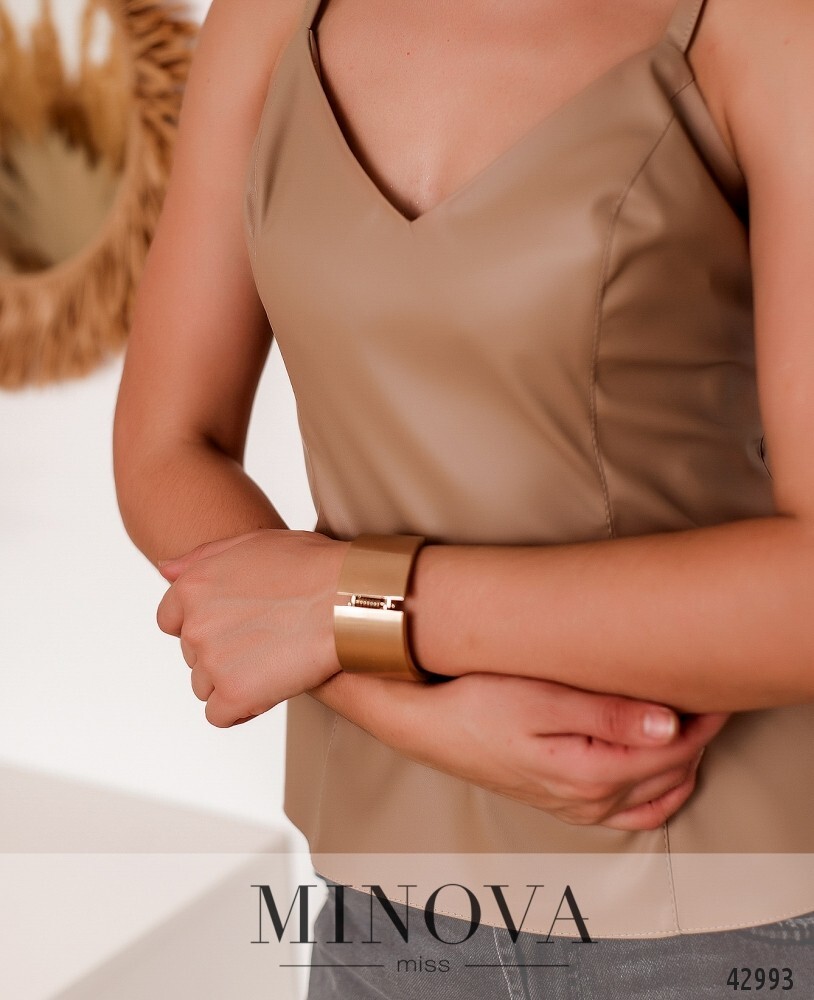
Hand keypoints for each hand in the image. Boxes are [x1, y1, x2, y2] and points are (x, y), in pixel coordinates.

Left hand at [155, 529, 349, 726]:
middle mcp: (194, 625)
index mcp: (192, 587)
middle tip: (269, 641)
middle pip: (193, 655)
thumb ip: (202, 558)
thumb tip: (164, 570)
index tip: (238, 625)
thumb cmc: (312, 566)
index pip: (172, 622)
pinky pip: (220, 715)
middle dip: (224, 652)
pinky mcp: (234, 694)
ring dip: (233, 681)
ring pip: (205, 686)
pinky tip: (271, 688)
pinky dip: (243, 708)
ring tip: (275, 662)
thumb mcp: (252, 543)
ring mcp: (212, 662)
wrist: (350, 598)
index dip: (206, 626)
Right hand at [312, 670, 728, 830]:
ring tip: (689, 723)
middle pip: (668, 773)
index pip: (670, 752)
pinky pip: (627, 810)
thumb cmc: (474, 703)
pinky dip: (655, 791)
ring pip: (652, 796)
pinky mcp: (560, 799)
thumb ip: (608, 715)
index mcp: (588, 773)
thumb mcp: (540, 699)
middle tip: (707, 696)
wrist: (425, 722)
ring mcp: (573, 804)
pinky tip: (657, 767)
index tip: (716, 689)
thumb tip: (669, 727)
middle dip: (696, 737)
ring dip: (680, 763)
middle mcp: (586, 799)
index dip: (701, 721)